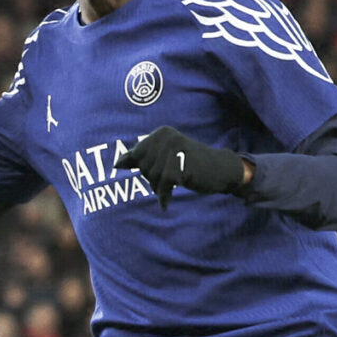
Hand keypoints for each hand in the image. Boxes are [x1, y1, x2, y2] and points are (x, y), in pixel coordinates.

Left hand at [116, 126, 251, 207]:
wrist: (219, 169)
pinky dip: (164, 197)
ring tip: (172, 187)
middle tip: (170, 181)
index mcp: (161, 133)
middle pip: (144, 168)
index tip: (161, 172)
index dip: (145, 170)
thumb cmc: (189, 165)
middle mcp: (167, 137)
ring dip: (159, 188)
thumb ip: (140, 158)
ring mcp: (175, 149)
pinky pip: (163, 185)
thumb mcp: (163, 158)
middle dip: (153, 180)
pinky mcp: (182, 164)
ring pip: (153, 177)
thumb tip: (116, 164)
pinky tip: (166, 203)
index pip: (137, 155)